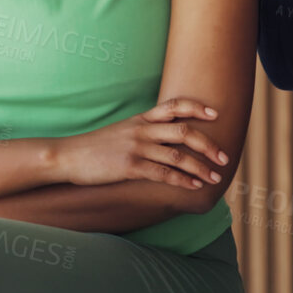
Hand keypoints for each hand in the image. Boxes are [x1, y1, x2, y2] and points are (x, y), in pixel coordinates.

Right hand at [55, 98, 229, 189]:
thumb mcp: (121, 131)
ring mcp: (136, 148)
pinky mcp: (130, 167)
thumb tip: (166, 139)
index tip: (215, 114)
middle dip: (208, 144)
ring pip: (178, 155)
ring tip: (215, 177)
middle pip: (184, 131)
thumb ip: (143, 132)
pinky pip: (163, 173)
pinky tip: (194, 186)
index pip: (174, 106)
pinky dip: (182, 180)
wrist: (68, 156)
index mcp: (141, 119)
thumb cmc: (95, 147)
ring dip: (200, 167)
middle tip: (224, 156)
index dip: (197, 108)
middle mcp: (142, 130)